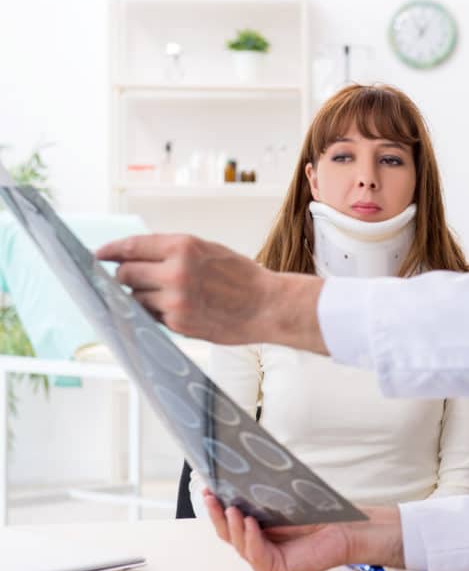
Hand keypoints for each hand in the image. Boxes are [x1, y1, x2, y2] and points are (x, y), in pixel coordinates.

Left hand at [96, 234, 327, 353]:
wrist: (267, 306)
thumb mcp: (208, 250)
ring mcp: (175, 300)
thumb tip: (133, 256)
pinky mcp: (178, 323)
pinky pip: (152, 317)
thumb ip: (172, 251)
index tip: (98, 254)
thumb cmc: (242, 277)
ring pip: (136, 298)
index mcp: (183, 247)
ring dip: (143, 297)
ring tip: (169, 296)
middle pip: (125, 275)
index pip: (131, 246)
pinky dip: (159, 313)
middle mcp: (175, 272)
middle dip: (125, 277)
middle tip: (134, 279)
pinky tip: (180, 309)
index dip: (110, 251)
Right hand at [203, 490, 404, 570]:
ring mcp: (264, 557)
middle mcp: (256, 543)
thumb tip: (240, 472)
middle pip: (227, 533)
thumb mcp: (283, 498)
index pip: (229, 518)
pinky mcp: (276, 568)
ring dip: (232, 526)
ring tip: (230, 508)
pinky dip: (251, 539)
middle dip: (217, 514)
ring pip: (239, 545)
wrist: (344, 528)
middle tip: (210, 496)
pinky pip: (257, 555)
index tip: (207, 486)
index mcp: (255, 527)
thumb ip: (261, 493)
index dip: (216, 504)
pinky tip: (249, 523)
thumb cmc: (318, 513)